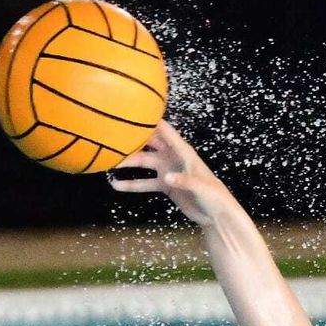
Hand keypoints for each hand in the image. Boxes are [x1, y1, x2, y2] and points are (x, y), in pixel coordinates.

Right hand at [108, 120, 233, 226]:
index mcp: (184, 152)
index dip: (151, 120)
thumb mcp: (201, 187)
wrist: (216, 215)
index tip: (133, 111)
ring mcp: (168, 170)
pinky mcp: (165, 185)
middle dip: (132, 139)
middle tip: (112, 136)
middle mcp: (173, 157)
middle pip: (149, 144)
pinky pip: (145, 183)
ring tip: (108, 162)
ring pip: (143, 162)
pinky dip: (131, 184)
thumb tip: (167, 178)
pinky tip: (116, 185)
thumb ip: (185, 181)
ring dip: (128, 162)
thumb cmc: (215, 196)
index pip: (166, 131)